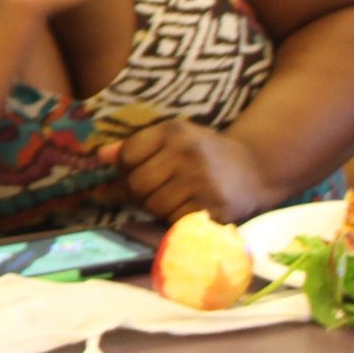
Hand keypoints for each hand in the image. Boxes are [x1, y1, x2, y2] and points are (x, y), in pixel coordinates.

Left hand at [97, 119, 265, 223]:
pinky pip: (173, 220)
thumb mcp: (173, 138)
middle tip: (156, 189)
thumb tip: (99, 155)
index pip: (128, 155)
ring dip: (157, 206)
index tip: (137, 170)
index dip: (126, 168)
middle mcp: (188, 154)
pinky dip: (174, 218)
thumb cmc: (204, 154)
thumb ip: (136, 145)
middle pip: (137, 184)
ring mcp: (202, 182)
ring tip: (174, 197)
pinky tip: (187, 208)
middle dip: (140, 191)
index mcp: (174, 132)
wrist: (254, 169)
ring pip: (153, 205)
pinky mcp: (213, 207)